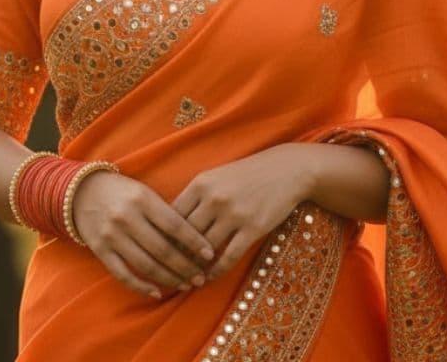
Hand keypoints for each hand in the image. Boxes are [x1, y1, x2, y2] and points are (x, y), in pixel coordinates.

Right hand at [71, 169, 215, 299]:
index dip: (194, 241)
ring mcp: (112, 236)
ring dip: (169, 278)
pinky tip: (158, 293)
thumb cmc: (122, 192)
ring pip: (146, 265)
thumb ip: (164, 212)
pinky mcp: (100, 250)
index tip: (210, 254)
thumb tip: (194, 240)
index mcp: (142, 199)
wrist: (81, 191)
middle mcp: (127, 218)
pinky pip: (123, 274)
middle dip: (185, 266)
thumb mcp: (144, 192)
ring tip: (185, 285)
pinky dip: (141, 286)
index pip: (174, 224)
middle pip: (162, 249)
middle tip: (201, 278)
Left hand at [171, 144, 312, 282]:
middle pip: (185, 235)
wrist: (287, 170)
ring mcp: (234, 214)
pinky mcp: (252, 228)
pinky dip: (216, 270)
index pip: (171, 216)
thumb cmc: (246, 175)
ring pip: (204, 249)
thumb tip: (169, 224)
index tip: (160, 252)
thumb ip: (194, 196)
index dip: (163, 237)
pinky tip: (210, 277)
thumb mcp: (216, 177)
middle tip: (170, 271)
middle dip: (176, 256)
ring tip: (188, 277)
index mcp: (200, 183)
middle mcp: (214, 198)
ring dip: (195, 266)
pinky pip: (228, 256)